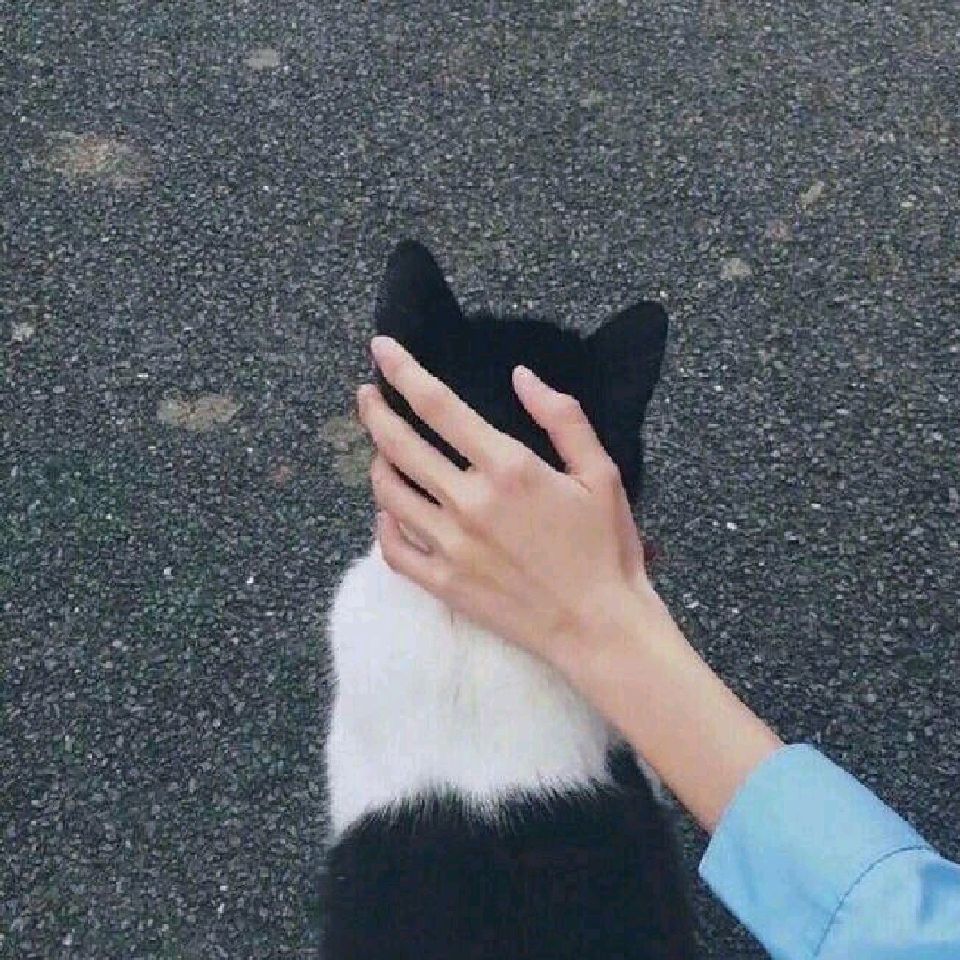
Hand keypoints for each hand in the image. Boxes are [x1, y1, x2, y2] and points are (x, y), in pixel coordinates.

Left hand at [357, 335, 652, 673]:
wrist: (601, 628)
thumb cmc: (607, 549)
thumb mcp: (601, 473)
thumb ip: (563, 418)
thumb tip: (523, 376)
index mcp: (508, 468)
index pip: (438, 406)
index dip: (403, 371)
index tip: (381, 350)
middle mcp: (470, 502)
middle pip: (400, 445)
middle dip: (375, 411)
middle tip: (367, 395)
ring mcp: (451, 546)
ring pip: (389, 493)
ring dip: (377, 463)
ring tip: (380, 450)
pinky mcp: (444, 584)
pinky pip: (393, 549)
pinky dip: (383, 524)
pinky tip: (388, 512)